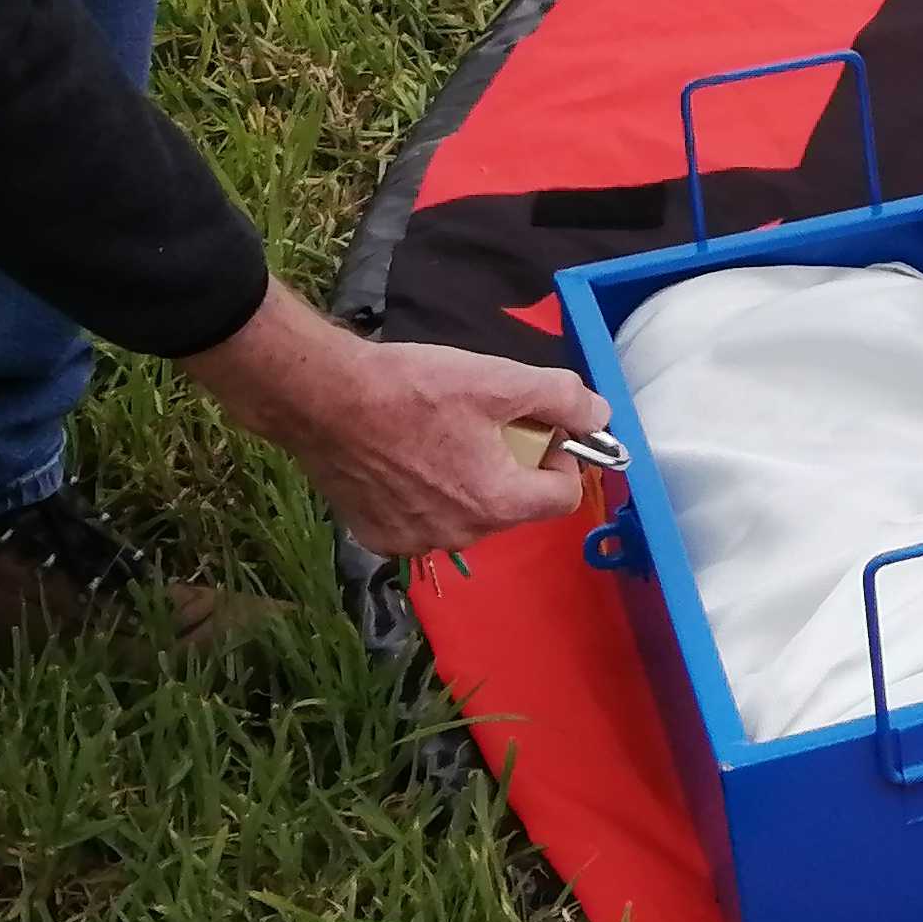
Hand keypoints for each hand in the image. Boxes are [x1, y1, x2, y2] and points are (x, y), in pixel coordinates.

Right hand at [181, 277, 609, 559]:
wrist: (322, 400)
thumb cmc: (413, 388)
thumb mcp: (499, 380)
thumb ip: (561, 399)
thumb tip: (599, 416)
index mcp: (496, 503)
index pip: (563, 496)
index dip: (562, 457)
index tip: (540, 428)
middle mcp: (459, 535)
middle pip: (514, 505)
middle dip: (513, 465)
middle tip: (486, 422)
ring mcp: (413, 541)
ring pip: (468, 513)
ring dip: (469, 480)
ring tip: (441, 435)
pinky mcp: (376, 536)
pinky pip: (423, 520)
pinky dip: (425, 494)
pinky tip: (404, 457)